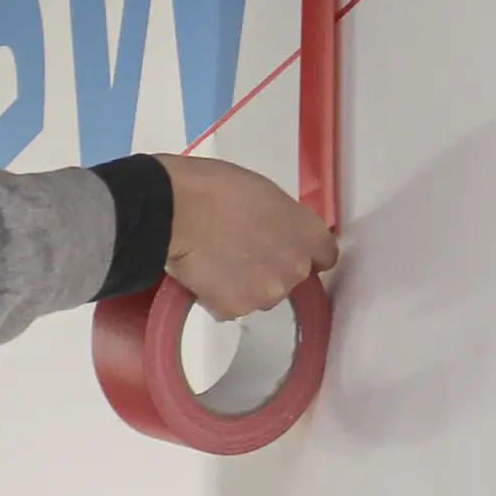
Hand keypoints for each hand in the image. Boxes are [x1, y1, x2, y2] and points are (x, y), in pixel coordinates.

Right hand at [155, 153, 337, 319]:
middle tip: (239, 247)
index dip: (300, 249)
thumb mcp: (262, 191)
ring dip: (246, 283)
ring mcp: (267, 293)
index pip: (324, 255)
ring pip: (261, 293)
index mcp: (307, 234)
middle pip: (291, 276)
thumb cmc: (213, 186)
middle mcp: (296, 268)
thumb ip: (281, 219)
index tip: (281, 244)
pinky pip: (231, 305)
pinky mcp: (235, 309)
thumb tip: (274, 232)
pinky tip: (203, 273)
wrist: (170, 208)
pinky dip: (219, 294)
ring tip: (216, 260)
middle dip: (270, 266)